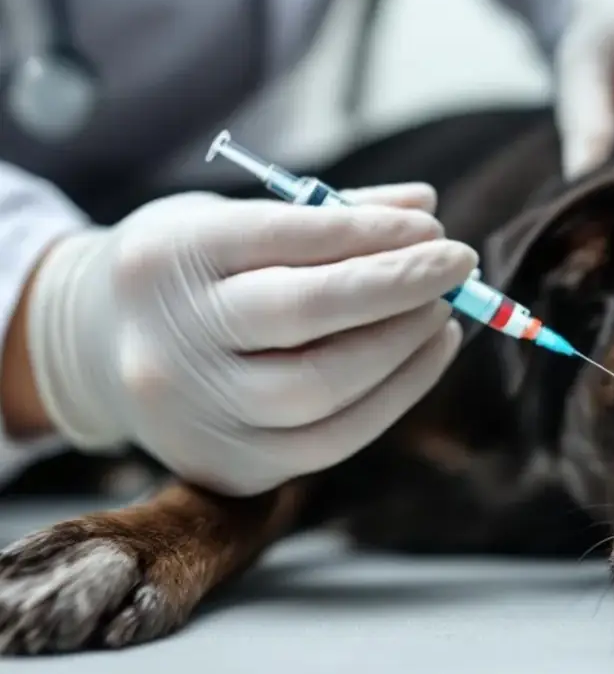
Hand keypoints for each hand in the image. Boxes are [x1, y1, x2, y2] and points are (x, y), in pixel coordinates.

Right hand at [25, 184, 476, 495]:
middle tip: (458, 263)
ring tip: (442, 310)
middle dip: (397, 286)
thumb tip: (424, 208)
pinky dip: (395, 396)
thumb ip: (327, 215)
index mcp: (166, 259)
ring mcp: (195, 414)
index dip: (369, 233)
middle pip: (302, 315)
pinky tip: (427, 354)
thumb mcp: (229, 219)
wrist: (95, 348)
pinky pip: (331, 441)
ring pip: (321, 388)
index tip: (433, 226)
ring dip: (402, 346)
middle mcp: (170, 340)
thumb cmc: (186, 271)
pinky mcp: (230, 465)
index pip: (282, 238)